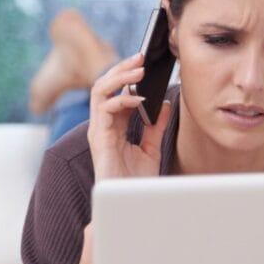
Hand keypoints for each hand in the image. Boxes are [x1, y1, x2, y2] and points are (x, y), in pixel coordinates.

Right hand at [87, 52, 172, 181]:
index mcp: (112, 126)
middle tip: (141, 57)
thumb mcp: (152, 149)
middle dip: (121, 68)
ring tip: (138, 69)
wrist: (130, 206)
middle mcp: (102, 126)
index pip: (115, 91)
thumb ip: (156, 126)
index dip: (128, 75)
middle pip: (104, 85)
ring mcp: (98, 131)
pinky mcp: (99, 139)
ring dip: (119, 76)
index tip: (146, 63)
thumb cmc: (136, 182)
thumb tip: (164, 104)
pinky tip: (139, 99)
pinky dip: (122, 99)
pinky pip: (105, 109)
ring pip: (100, 91)